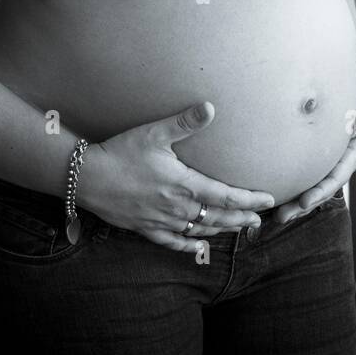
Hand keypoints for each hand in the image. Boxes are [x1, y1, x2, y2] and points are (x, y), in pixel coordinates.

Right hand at [78, 101, 276, 252]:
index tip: (268, 201)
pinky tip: (199, 246)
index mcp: (184, 185)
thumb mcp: (154, 133)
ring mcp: (161, 221)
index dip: (250, 200)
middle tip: (259, 221)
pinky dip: (190, 244)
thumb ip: (184, 123)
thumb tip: (210, 108)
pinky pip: (173, 242)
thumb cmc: (121, 152)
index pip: (226, 196)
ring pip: (200, 230)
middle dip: (241, 219)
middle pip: (218, 217)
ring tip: (238, 229)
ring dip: (222, 230)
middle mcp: (177, 208)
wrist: (87, 178)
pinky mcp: (145, 228)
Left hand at [272, 62, 355, 223]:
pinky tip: (267, 182)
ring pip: (310, 174)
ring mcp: (325, 142)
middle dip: (304, 201)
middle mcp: (341, 145)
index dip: (323, 189)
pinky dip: (288, 173)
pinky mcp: (310, 136)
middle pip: (322, 181)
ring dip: (294, 194)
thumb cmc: (349, 64)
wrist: (332, 49)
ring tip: (272, 211)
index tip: (305, 203)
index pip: (340, 171)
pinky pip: (299, 159)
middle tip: (282, 217)